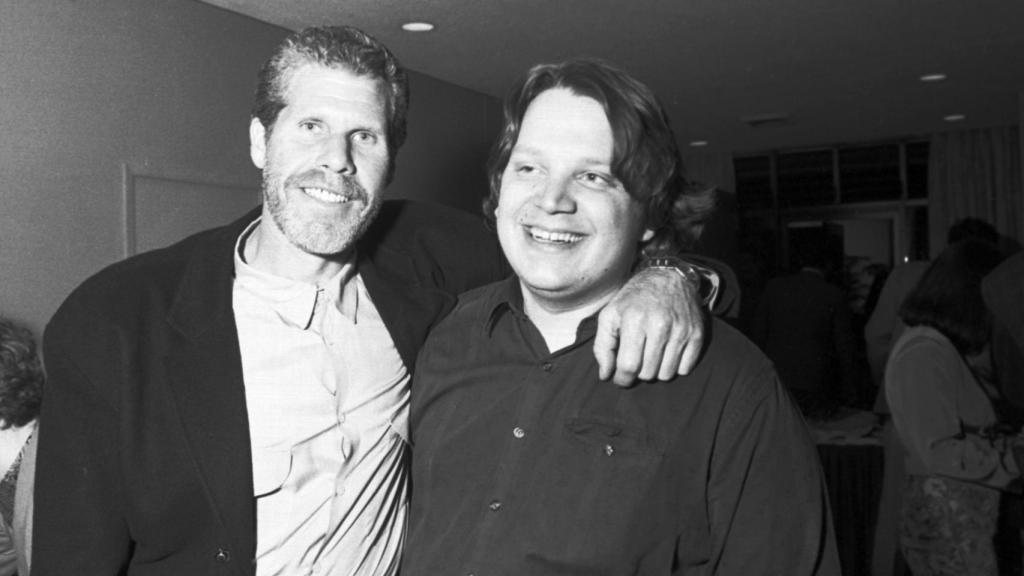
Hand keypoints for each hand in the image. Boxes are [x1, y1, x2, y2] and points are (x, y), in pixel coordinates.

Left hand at [594, 267, 704, 385]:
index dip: (621, 378)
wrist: (668, 277)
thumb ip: (602, 346)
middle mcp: (660, 325)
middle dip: (638, 371)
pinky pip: (685, 369)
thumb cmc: (634, 299)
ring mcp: (681, 330)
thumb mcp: (610, 315)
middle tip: (636, 358)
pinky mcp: (697, 334)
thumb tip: (606, 375)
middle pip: (648, 373)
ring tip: (651, 354)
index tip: (620, 377)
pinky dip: (675, 366)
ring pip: (666, 374)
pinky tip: (667, 352)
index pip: (628, 366)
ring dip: (656, 370)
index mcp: (635, 320)